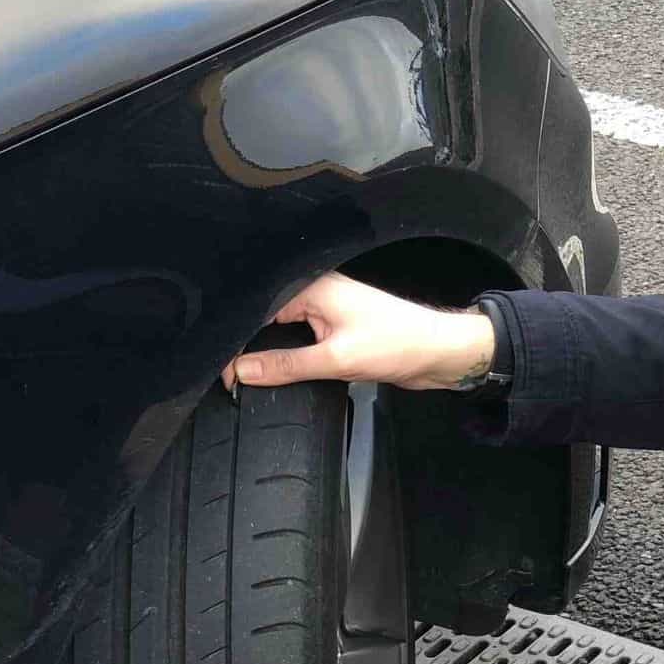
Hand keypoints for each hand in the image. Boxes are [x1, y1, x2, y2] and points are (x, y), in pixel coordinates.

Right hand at [224, 272, 495, 391]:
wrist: (440, 353)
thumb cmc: (398, 344)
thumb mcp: (336, 359)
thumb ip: (287, 366)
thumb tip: (242, 371)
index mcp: (311, 286)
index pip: (256, 308)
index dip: (235, 339)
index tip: (223, 370)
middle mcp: (315, 290)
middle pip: (264, 316)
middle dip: (246, 344)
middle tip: (229, 377)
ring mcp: (326, 308)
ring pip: (281, 329)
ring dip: (268, 351)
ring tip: (245, 375)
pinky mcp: (335, 327)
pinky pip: (299, 339)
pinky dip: (287, 355)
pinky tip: (276, 371)